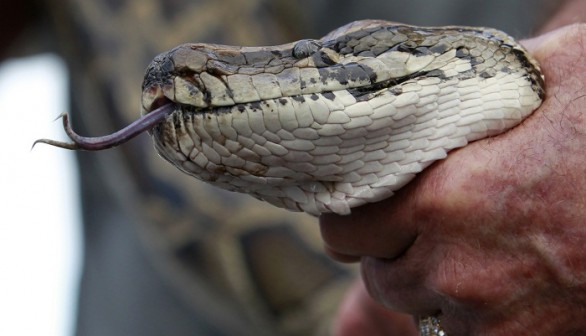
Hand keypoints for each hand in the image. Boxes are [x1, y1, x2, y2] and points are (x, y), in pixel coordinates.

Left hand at [320, 24, 585, 334]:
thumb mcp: (554, 76)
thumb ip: (478, 91)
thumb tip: (443, 84)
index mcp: (446, 199)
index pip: (346, 231)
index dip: (352, 221)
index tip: (365, 211)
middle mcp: (458, 269)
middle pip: (381, 277)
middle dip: (394, 253)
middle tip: (421, 228)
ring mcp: (495, 319)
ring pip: (422, 311)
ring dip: (432, 286)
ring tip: (467, 254)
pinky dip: (473, 316)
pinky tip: (503, 282)